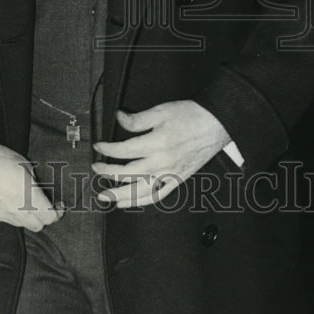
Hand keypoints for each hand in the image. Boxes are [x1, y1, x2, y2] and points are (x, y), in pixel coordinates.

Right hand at [0, 127, 63, 231]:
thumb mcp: (24, 164)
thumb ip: (35, 183)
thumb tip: (40, 192)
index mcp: (28, 196)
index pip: (50, 217)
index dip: (58, 212)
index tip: (59, 204)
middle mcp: (16, 210)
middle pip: (38, 226)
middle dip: (46, 217)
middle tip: (47, 204)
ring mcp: (3, 215)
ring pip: (23, 225)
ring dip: (31, 217)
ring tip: (29, 202)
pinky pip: (9, 221)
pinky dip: (16, 215)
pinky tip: (12, 201)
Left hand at [92, 101, 229, 207]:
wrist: (217, 123)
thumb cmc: (191, 115)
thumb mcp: (161, 110)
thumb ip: (138, 119)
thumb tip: (119, 118)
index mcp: (157, 143)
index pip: (124, 151)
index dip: (108, 150)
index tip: (98, 147)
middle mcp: (163, 162)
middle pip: (129, 173)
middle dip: (108, 173)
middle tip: (96, 170)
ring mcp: (171, 174)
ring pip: (141, 190)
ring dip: (121, 195)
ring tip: (106, 197)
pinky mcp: (178, 179)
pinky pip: (159, 195)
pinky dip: (143, 201)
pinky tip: (130, 202)